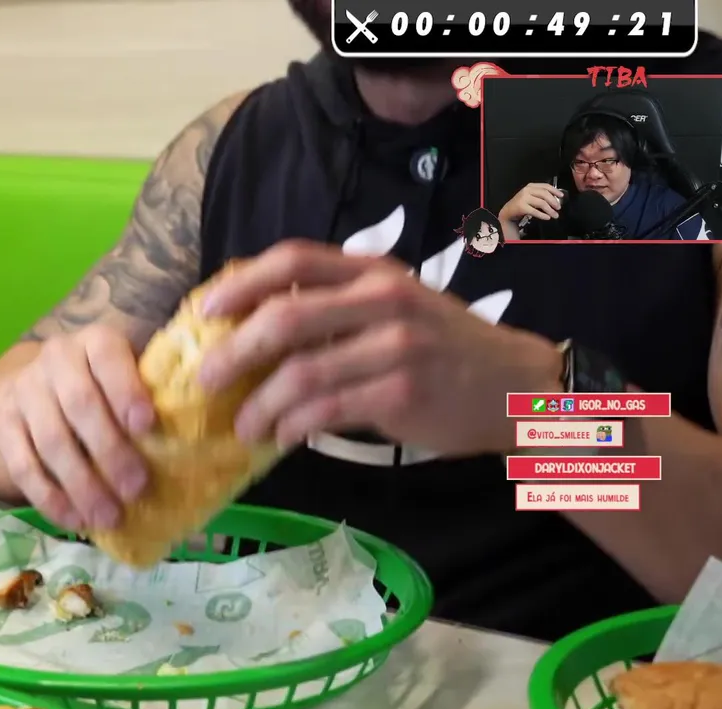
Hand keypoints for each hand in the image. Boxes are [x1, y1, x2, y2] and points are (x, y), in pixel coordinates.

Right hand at [0, 325, 153, 530]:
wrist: (38, 381)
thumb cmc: (104, 386)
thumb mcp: (128, 375)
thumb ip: (157, 394)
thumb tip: (203, 435)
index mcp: (94, 341)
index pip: (108, 357)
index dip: (126, 390)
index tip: (147, 425)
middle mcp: (55, 358)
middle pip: (80, 404)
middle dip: (110, 450)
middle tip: (136, 488)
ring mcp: (23, 390)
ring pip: (51, 440)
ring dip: (81, 483)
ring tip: (109, 516)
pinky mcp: (2, 423)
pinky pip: (21, 465)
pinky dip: (49, 497)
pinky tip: (74, 520)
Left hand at [197, 241, 562, 454]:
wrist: (517, 386)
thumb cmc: (442, 349)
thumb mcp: (395, 306)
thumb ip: (336, 307)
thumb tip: (253, 328)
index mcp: (372, 272)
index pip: (293, 259)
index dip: (240, 282)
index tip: (204, 310)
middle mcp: (383, 300)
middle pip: (286, 316)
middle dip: (234, 351)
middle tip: (205, 381)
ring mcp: (396, 346)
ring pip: (302, 373)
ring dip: (260, 405)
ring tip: (242, 427)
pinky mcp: (403, 394)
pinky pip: (327, 410)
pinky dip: (294, 427)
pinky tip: (282, 437)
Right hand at [501, 183, 562, 222]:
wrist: (508, 211)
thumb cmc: (522, 204)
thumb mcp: (531, 196)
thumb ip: (541, 195)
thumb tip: (556, 199)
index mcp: (531, 186)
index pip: (545, 186)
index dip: (555, 191)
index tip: (561, 196)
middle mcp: (527, 190)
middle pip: (545, 194)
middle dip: (554, 201)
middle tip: (558, 208)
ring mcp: (523, 198)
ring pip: (541, 203)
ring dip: (550, 210)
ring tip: (555, 215)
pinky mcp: (521, 207)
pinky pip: (535, 211)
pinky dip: (542, 215)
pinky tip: (547, 218)